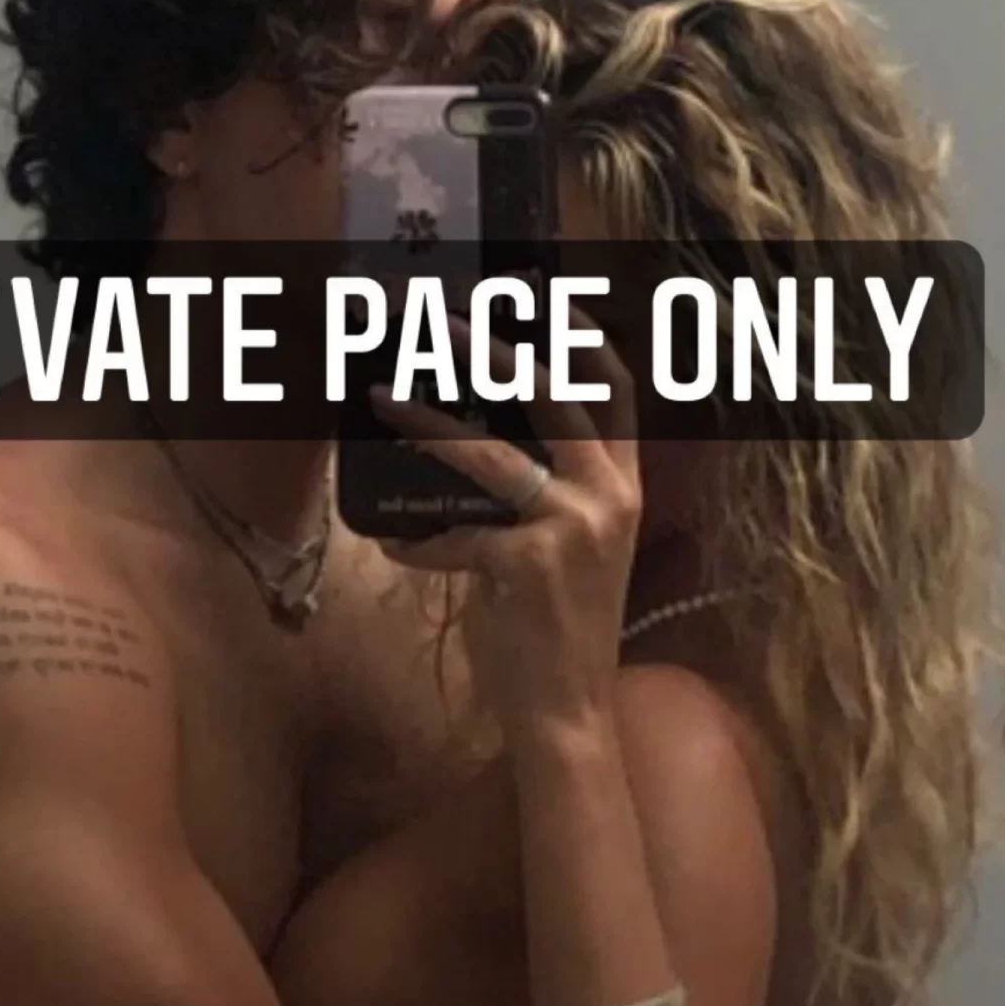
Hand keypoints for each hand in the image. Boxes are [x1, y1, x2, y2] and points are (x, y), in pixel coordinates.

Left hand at [370, 313, 641, 739]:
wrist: (567, 711)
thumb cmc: (559, 627)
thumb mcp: (573, 549)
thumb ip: (544, 492)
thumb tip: (474, 436)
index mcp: (623, 487)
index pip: (615, 391)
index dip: (582, 336)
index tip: (545, 294)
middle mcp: (608, 497)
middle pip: (553, 395)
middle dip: (492, 348)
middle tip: (441, 319)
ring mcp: (571, 527)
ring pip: (488, 454)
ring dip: (428, 420)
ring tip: (381, 395)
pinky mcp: (527, 563)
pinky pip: (451, 534)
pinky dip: (415, 540)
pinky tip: (392, 546)